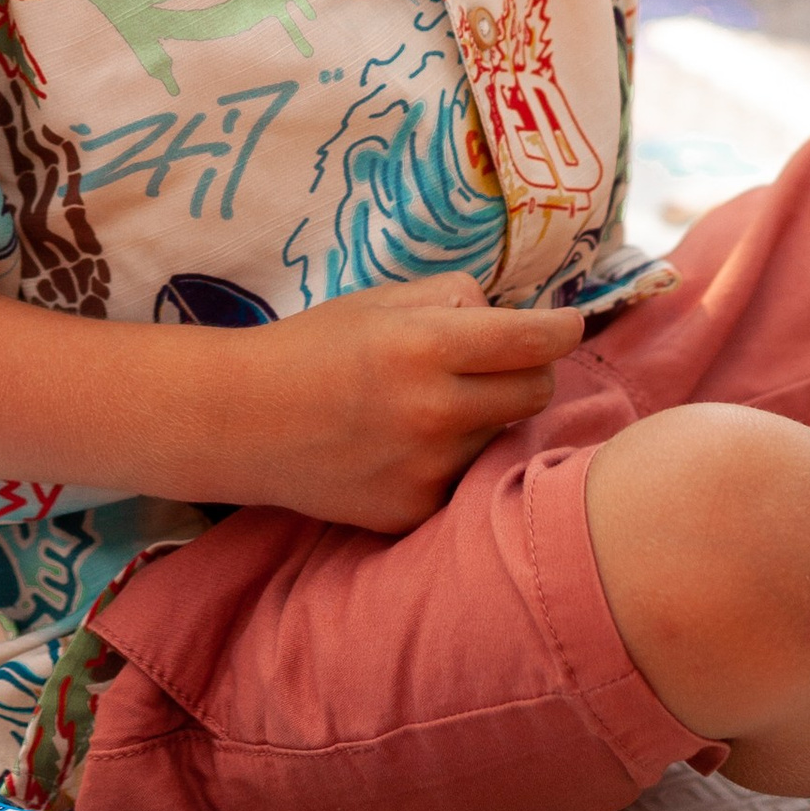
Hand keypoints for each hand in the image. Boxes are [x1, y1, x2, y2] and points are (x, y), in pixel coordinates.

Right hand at [225, 274, 590, 531]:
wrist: (242, 422)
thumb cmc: (312, 347)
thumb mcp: (381, 300)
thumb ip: (454, 297)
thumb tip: (509, 315)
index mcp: (426, 346)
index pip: (534, 341)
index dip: (560, 329)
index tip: (567, 326)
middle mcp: (435, 412)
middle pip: (537, 391)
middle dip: (529, 371)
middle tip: (500, 363)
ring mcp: (426, 470)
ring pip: (503, 437)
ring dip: (488, 419)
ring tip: (435, 408)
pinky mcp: (413, 512)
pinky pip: (465, 480)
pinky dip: (453, 462)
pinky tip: (411, 448)